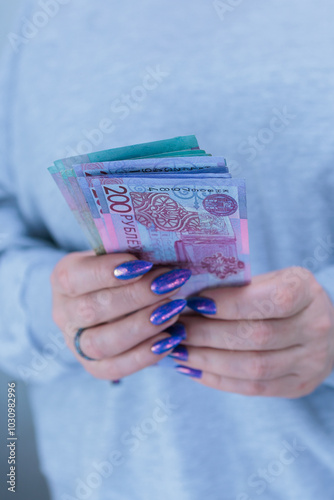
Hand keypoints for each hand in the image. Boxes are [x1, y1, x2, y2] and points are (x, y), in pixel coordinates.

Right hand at [51, 251, 189, 379]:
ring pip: (102, 343)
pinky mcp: (94, 367)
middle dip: (135, 297)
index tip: (143, 264)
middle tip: (170, 285)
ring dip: (142, 327)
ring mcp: (75, 344)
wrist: (115, 299)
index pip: (74, 278)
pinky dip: (145, 355)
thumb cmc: (123, 271)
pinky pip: (115, 368)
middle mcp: (63, 314)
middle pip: (91, 311)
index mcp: (63, 279)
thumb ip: (132, 255)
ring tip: (174, 311)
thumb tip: (162, 255)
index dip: (106, 272)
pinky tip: (171, 338)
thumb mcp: (120, 255)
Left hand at [174, 267, 333, 397]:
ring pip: (253, 368)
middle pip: (257, 336)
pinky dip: (218, 379)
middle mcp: (316, 327)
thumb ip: (236, 287)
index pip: (270, 300)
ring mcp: (312, 361)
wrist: (322, 325)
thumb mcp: (269, 279)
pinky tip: (193, 368)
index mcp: (306, 292)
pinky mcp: (299, 385)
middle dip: (208, 334)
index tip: (194, 302)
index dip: (229, 303)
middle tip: (176, 329)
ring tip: (178, 350)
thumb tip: (185, 298)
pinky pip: (254, 388)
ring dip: (208, 360)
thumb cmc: (282, 296)